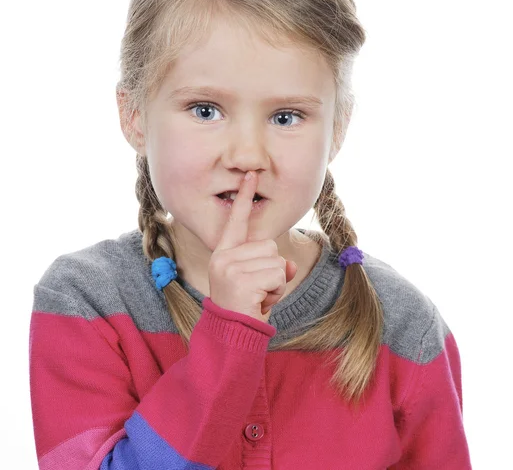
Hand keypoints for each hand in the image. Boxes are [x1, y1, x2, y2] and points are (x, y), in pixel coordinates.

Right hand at [208, 171, 297, 322]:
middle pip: (269, 246)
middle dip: (273, 269)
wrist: (231, 336)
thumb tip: (289, 264)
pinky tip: (260, 302)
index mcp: (224, 253)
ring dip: (276, 282)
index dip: (245, 197)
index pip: (236, 221)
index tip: (251, 175)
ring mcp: (230, 268)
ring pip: (276, 261)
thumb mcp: (258, 282)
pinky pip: (278, 275)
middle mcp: (223, 257)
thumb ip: (271, 266)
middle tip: (257, 290)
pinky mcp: (241, 280)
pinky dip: (277, 291)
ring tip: (258, 297)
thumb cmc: (244, 307)